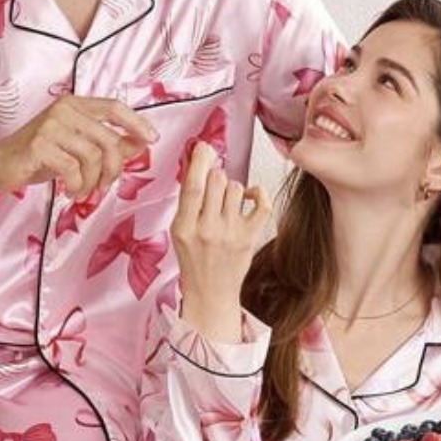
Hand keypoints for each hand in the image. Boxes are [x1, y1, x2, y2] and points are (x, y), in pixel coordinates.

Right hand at [0, 95, 156, 200]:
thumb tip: (139, 144)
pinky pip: (74, 169)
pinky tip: (69, 191)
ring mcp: (51, 125)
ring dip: (93, 182)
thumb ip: (106, 144)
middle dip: (113, 169)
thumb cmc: (38, 157)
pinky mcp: (40, 144)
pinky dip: (76, 186)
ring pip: (94, 157)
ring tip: (83, 192)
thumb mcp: (76, 149)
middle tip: (104, 187)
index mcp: (74, 104)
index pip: (114, 107)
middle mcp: (64, 109)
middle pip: (109, 139)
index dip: (137, 123)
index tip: (152, 140)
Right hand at [172, 141, 270, 332]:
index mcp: (184, 227)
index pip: (193, 186)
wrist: (211, 293)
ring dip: (232, 188)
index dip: (199, 161)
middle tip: (213, 187)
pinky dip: (257, 194)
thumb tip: (195, 164)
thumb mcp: (179, 231)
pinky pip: (261, 202)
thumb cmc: (195, 262)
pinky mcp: (250, 237)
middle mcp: (208, 229)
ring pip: (236, 187)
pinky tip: (249, 199)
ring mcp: (231, 234)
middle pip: (216, 180)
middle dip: (215, 176)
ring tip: (226, 203)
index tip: (203, 148)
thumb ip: (187, 201)